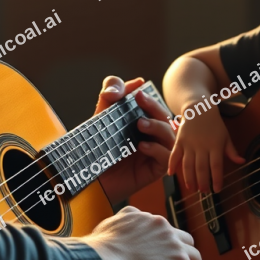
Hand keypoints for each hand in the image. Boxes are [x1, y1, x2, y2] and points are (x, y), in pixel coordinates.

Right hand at [83, 206, 201, 259]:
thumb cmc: (100, 251)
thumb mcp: (111, 225)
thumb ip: (121, 223)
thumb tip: (118, 226)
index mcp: (147, 219)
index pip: (165, 231)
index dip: (164, 248)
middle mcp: (163, 227)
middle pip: (184, 240)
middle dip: (180, 256)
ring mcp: (174, 245)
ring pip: (194, 257)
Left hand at [94, 76, 175, 206]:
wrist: (87, 178)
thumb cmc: (96, 148)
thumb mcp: (101, 117)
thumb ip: (111, 95)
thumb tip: (135, 82)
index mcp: (143, 122)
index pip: (154, 106)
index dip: (149, 97)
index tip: (137, 92)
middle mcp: (152, 136)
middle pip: (165, 118)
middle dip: (154, 107)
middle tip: (140, 99)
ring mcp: (156, 152)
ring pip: (171, 136)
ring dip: (158, 126)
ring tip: (140, 124)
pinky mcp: (155, 170)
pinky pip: (166, 157)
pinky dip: (157, 149)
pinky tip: (142, 146)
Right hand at [167, 106, 243, 193]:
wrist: (199, 108)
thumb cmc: (214, 124)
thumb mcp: (225, 136)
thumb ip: (231, 151)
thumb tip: (242, 162)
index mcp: (215, 145)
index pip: (216, 166)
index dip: (217, 179)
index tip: (217, 190)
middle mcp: (202, 146)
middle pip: (202, 168)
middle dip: (202, 182)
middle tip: (203, 192)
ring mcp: (189, 143)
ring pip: (188, 164)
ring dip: (189, 178)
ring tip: (191, 188)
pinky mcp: (179, 141)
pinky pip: (174, 154)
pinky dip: (171, 164)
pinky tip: (171, 174)